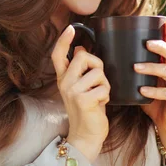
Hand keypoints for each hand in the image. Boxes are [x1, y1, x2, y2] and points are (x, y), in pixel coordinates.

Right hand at [51, 25, 109, 162]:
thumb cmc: (88, 111)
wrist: (86, 136)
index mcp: (63, 78)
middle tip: (98, 80)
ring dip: (105, 84)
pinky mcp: (82, 99)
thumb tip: (80, 48)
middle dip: (97, 64)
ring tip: (99, 96)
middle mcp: (64, 83)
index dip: (63, 40)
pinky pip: (103, 87)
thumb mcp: (82, 88)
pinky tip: (100, 104)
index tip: (71, 28)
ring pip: (97, 72)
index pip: (58, 55)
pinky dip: (107, 95)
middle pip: (82, 56)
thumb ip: (80, 70)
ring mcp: (72, 91)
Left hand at [135, 20, 165, 156]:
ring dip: (152, 68)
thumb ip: (131, 67)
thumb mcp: (143, 81)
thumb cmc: (152, 99)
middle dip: (160, 46)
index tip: (165, 21)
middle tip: (146, 43)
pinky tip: (143, 91)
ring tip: (136, 67)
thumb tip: (105, 53)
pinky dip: (155, 92)